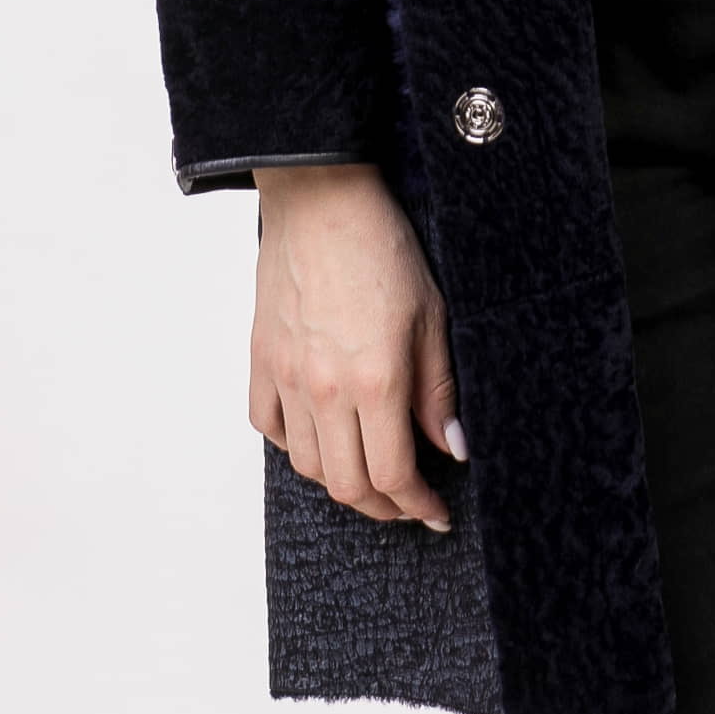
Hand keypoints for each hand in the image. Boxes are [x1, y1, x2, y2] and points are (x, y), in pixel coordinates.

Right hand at [249, 164, 466, 526]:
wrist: (322, 200)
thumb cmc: (382, 248)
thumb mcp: (432, 317)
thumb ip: (439, 392)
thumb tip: (453, 448)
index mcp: (375, 381)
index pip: (393, 475)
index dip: (418, 505)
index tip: (434, 513)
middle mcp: (324, 390)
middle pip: (347, 484)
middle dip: (383, 506)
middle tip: (408, 502)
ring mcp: (286, 378)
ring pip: (308, 465)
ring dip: (341, 481)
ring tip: (369, 472)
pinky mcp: (261, 361)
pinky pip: (269, 427)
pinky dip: (295, 445)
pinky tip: (322, 435)